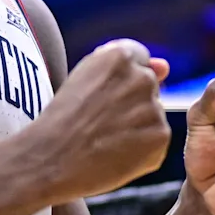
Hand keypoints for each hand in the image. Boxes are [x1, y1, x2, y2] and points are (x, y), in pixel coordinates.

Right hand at [33, 39, 171, 199]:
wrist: (48, 159)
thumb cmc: (62, 119)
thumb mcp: (85, 79)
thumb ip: (126, 69)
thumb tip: (165, 66)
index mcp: (120, 55)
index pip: (140, 59)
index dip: (120, 82)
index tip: (103, 98)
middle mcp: (141, 77)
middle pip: (149, 86)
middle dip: (132, 103)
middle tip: (100, 122)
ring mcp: (153, 107)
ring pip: (153, 114)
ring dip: (137, 127)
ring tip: (105, 140)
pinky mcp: (160, 136)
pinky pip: (157, 140)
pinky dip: (142, 150)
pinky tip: (116, 154)